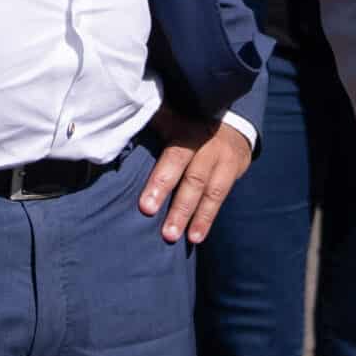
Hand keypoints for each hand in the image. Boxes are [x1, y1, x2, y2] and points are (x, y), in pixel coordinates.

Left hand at [137, 109, 252, 245]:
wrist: (229, 117)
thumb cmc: (186, 123)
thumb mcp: (169, 117)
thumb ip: (150, 124)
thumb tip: (120, 128)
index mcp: (186, 131)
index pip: (174, 159)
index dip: (161, 183)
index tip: (146, 207)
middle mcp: (207, 144)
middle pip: (194, 179)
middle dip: (180, 207)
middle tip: (167, 234)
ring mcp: (224, 157)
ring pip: (210, 191)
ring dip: (197, 217)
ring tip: (183, 238)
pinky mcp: (235, 168)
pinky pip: (221, 197)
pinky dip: (208, 218)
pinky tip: (197, 236)